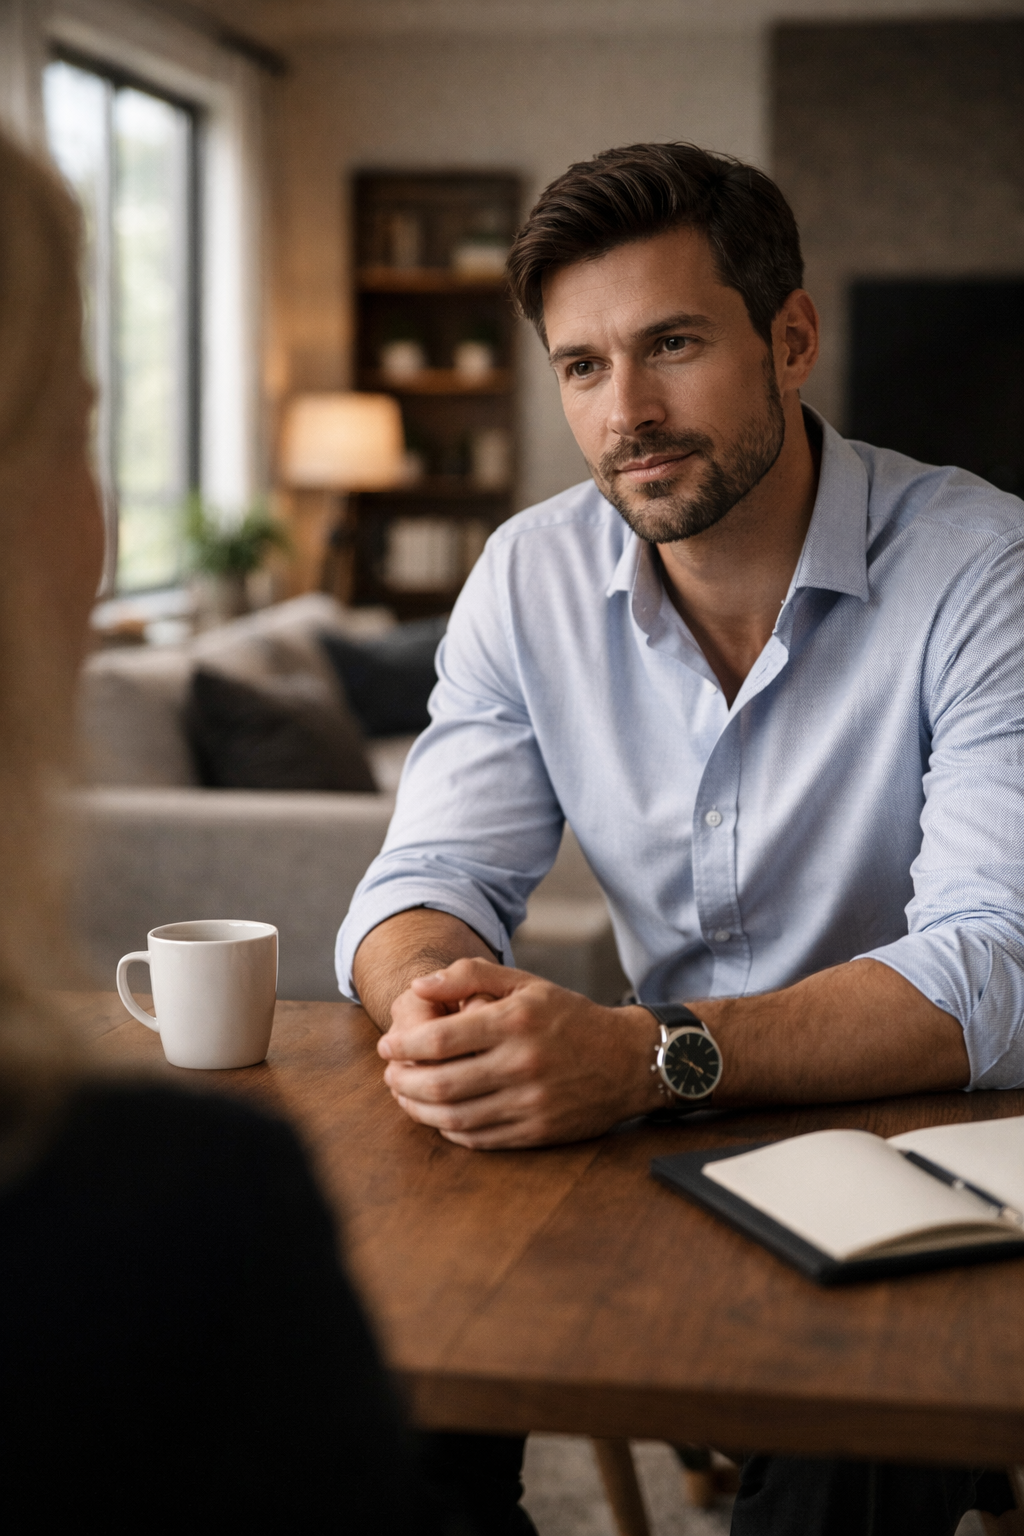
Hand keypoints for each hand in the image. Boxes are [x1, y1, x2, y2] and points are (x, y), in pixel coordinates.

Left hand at [378, 957, 661, 1148]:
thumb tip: (418, 986)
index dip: (402, 1045)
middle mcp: (522, 1064)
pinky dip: (449, 1129)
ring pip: (454, 1116)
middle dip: (402, 1082)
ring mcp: (530, 1102)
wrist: (629, 1060)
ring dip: (418, 1110)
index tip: (387, 1045)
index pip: (439, 1039)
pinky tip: (439, 1116)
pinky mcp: (537, 1131)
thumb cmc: (571, 1018)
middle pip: (440, 1083)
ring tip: (406, 1096)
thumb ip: (470, 976)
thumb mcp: (526, 984)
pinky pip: (479, 1138)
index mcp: (515, 1022)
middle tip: (390, 1075)